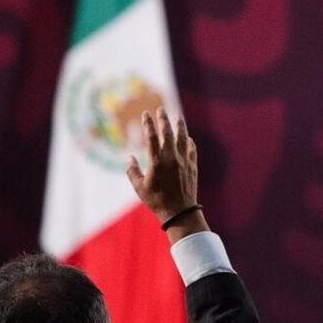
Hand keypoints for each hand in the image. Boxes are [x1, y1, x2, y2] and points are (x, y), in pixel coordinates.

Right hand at [126, 107, 199, 225]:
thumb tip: (130, 157)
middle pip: (168, 133)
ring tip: (178, 116)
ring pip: (183, 138)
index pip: (152, 137)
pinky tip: (188, 138)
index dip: (148, 124)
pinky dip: (189, 142)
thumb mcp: (139, 188)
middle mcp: (171, 159)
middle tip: (160, 109)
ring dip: (180, 126)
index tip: (146, 114)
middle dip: (163, 119)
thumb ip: (132, 171)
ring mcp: (184, 162)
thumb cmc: (156, 201)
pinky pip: (191, 150)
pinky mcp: (193, 167)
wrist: (179, 213)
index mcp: (156, 162)